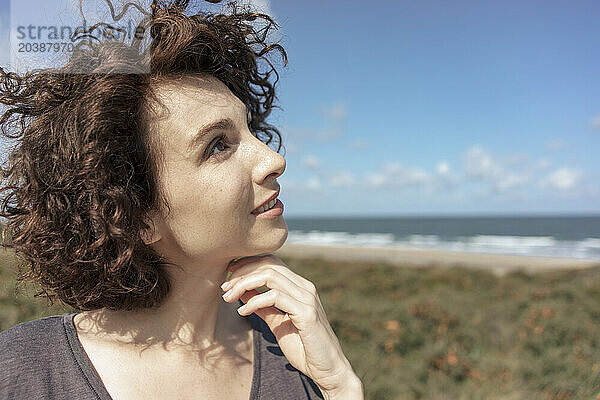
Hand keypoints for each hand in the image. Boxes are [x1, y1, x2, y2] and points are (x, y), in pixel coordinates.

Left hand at [220, 254, 361, 397]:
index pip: (271, 262)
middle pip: (269, 265)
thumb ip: (263, 307)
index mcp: (300, 287)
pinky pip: (275, 297)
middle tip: (224, 288)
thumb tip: (242, 291)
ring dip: (244, 284)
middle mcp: (305, 287)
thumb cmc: (304, 347)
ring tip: (229, 297)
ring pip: (270, 276)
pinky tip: (243, 311)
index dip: (248, 264)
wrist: (328, 369)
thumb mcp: (277, 323)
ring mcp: (307, 298)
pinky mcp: (306, 313)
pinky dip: (255, 301)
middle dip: (242, 272)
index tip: (228, 276)